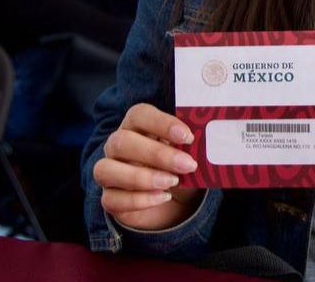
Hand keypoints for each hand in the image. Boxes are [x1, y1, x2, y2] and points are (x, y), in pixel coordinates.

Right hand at [93, 103, 203, 230]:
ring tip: (172, 182)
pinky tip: (163, 197)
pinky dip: (138, 200)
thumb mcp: (188, 152)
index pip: (139, 115)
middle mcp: (117, 145)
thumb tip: (208, 140)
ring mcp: (108, 172)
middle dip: (156, 154)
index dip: (162, 123)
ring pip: (106, 169)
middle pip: (122, 141)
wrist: (174, 199)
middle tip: (187, 165)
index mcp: (136, 125)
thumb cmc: (179, 165)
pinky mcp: (109, 198)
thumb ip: (193, 144)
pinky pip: (111, 199)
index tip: (188, 136)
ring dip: (141, 177)